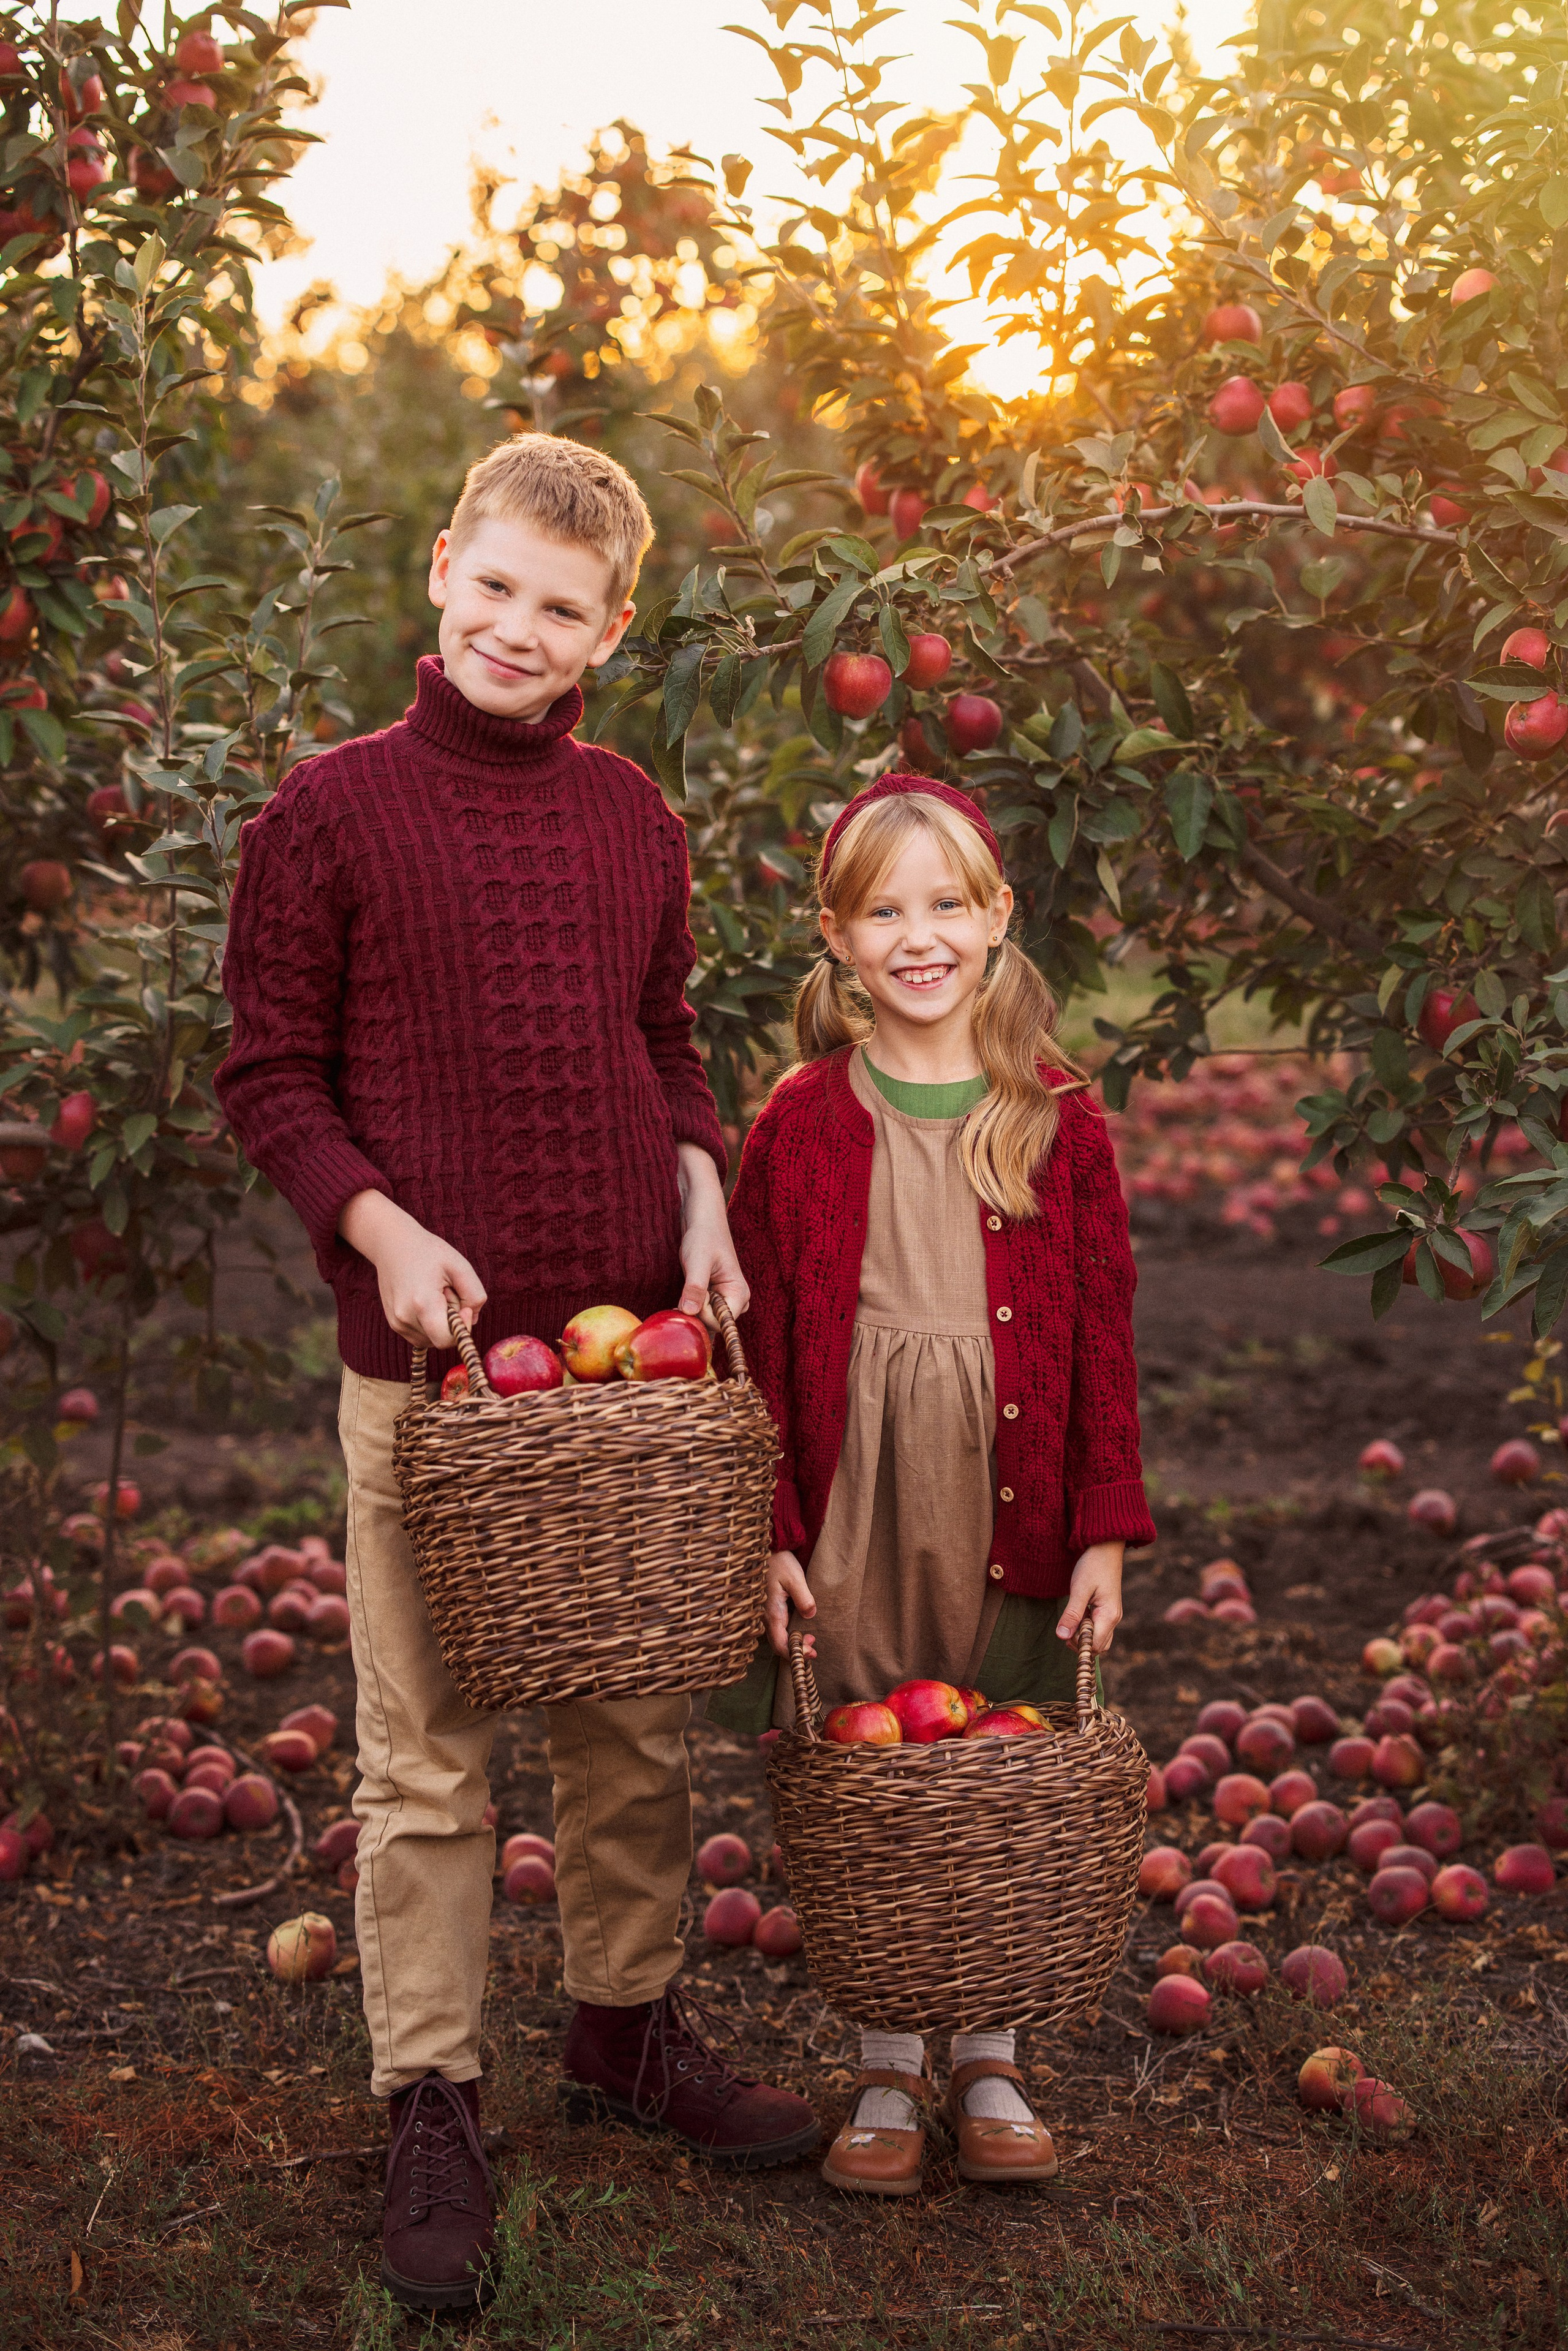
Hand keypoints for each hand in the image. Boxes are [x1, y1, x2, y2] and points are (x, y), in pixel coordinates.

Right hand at [339, 1191, 485, 1350]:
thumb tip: (472, 1319)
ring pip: (431, 1339)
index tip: (463, 1306)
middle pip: (440, 1339)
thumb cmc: (428, 1252)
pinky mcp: (394, 1323)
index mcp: (422, 1304)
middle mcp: (405, 1317)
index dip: (462, 1329)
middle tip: (446, 1293)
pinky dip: (429, 1323)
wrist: (392, 1244)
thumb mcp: (460, 1266)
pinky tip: (426, 1300)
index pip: (446, 1340)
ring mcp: (397, 1322)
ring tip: (434, 1295)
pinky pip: (421, 1335)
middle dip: (451, 1322)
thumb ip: (475, 1295)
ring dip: (439, 1323)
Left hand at [676, 1143, 749, 1322]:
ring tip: (685, 1289)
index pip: (720, 1323)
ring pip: (705, 1320)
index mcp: (739, 1294)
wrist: (702, 1219)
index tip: (690, 1297)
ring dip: (691, 1310)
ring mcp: (725, 1299)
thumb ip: (695, 1287)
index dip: (700, 1314)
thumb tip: (689, 1312)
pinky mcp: (714, 1297)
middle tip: (685, 1291)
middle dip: (695, 1313)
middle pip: (712, 1324)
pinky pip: (702, 1314)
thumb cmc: (703, 1235)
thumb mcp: (697, 1260)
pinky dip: (690, 1309)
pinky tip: (684, 1297)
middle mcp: (736, 1300)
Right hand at [766, 1548, 814, 1656]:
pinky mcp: (769, 1608)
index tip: (811, 1651)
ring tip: (810, 1639)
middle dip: (795, 1650)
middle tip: (813, 1647)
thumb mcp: (794, 1578)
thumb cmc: (779, 1562)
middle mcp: (766, 1617)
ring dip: (793, 1642)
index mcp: (773, 1612)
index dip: (795, 1653)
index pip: (781, 1644)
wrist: (769, 1550)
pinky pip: (777, 1628)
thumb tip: (810, 1615)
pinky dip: (789, 1634)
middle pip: (778, 1644)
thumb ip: (803, 1598)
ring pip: (777, 1637)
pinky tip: (800, 1628)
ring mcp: (766, 1613)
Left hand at [1057, 1541, 1124, 1655]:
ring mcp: (1112, 1615)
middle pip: (1098, 1646)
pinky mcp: (1108, 1610)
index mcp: (1109, 1616)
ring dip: (1083, 1634)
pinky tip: (1079, 1611)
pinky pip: (1098, 1627)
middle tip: (1068, 1623)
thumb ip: (1071, 1614)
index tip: (1066, 1631)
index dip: (1078, 1644)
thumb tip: (1062, 1636)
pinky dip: (1087, 1626)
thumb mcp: (1079, 1590)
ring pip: (1099, 1638)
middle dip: (1080, 1641)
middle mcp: (1114, 1619)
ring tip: (1073, 1616)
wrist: (1105, 1548)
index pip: (1095, 1645)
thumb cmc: (1093, 1566)